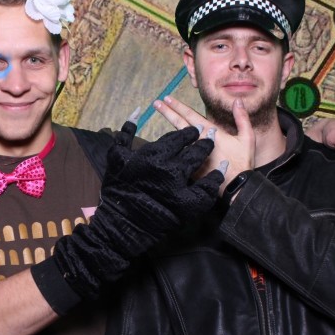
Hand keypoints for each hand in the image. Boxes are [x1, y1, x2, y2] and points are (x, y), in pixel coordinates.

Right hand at [37, 121, 221, 303]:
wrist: (122, 223)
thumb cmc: (118, 188)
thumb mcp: (116, 156)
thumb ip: (126, 132)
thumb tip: (136, 111)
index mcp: (153, 154)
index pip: (178, 137)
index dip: (187, 133)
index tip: (192, 132)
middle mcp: (169, 168)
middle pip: (194, 148)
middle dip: (203, 140)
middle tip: (209, 135)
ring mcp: (181, 187)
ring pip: (202, 164)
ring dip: (209, 155)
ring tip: (213, 151)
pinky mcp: (189, 204)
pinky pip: (208, 188)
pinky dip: (215, 178)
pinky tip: (218, 172)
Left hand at [153, 95, 254, 195]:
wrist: (236, 186)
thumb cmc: (242, 162)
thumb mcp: (247, 138)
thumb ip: (242, 118)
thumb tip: (237, 101)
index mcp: (209, 133)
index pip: (190, 116)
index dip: (178, 106)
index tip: (167, 99)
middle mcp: (197, 142)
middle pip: (179, 123)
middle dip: (167, 112)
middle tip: (157, 103)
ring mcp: (191, 154)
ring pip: (176, 138)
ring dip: (168, 126)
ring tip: (160, 116)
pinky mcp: (189, 166)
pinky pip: (177, 153)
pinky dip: (170, 145)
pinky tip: (163, 140)